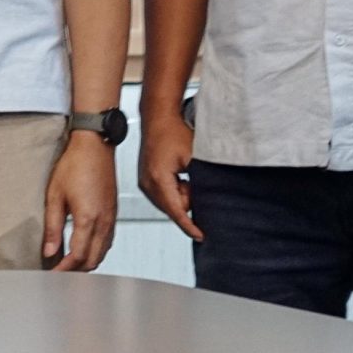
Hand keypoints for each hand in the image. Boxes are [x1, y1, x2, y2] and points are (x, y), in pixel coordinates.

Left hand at [44, 129, 118, 269]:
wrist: (95, 147)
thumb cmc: (74, 165)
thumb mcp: (54, 196)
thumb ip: (52, 227)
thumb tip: (49, 251)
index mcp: (88, 219)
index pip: (77, 257)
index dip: (64, 270)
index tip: (51, 275)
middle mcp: (104, 223)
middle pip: (92, 260)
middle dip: (75, 272)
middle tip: (57, 274)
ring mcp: (111, 220)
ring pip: (101, 254)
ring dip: (85, 264)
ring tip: (67, 266)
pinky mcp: (113, 215)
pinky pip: (107, 243)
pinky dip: (95, 253)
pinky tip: (83, 250)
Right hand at [138, 111, 201, 241]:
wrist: (158, 116)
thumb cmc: (174, 131)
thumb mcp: (194, 159)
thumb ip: (200, 184)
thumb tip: (208, 202)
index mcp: (158, 179)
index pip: (176, 211)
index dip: (190, 225)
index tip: (201, 236)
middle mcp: (147, 183)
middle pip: (172, 209)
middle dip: (187, 203)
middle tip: (193, 183)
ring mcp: (144, 180)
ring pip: (167, 202)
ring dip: (180, 196)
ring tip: (186, 176)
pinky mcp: (145, 177)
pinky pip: (162, 194)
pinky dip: (174, 190)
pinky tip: (179, 175)